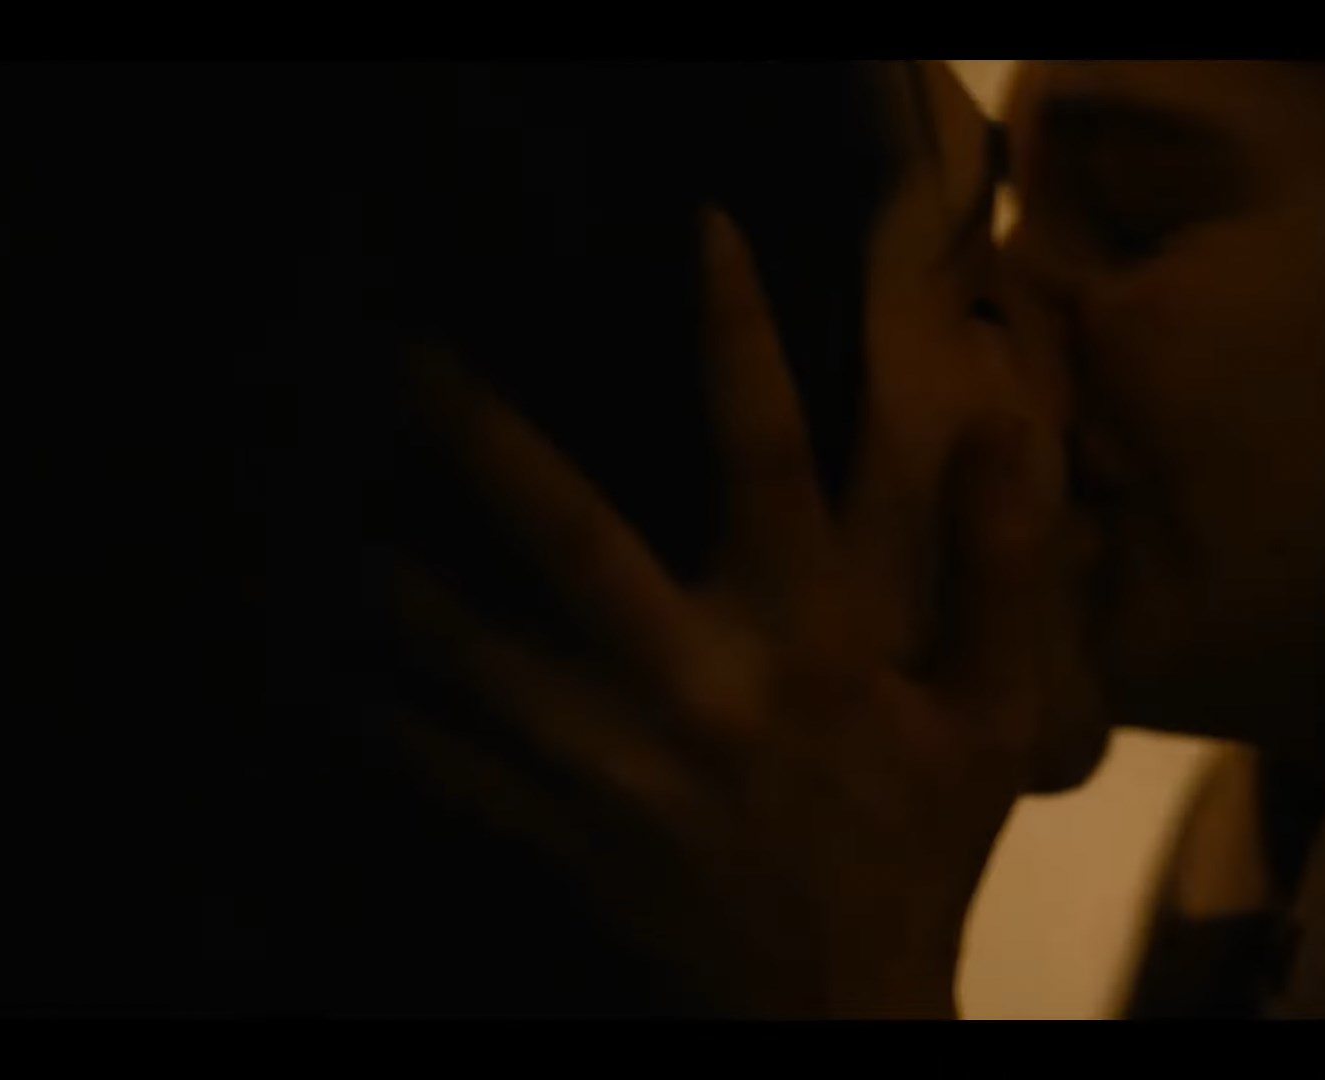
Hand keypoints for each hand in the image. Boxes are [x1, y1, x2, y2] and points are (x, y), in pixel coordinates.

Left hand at [394, 210, 1058, 1017]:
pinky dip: (376, 706)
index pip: (771, 457)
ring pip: (464, 651)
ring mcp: (607, 763)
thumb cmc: (917, 850)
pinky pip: (440, 760)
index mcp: (810, 643)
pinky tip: (321, 655)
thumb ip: (1004, 570)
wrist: (835, 1011)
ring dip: (388, 567)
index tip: (697, 233)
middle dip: (480, 436)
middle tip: (406, 354)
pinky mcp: (553, 827)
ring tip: (325, 493)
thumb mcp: (995, 717)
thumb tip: (1002, 420)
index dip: (736, 336)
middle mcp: (696, 686)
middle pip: (567, 535)